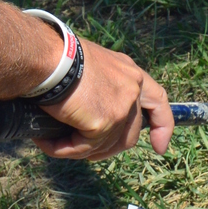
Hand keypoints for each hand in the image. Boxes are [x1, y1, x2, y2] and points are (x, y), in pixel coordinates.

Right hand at [38, 39, 172, 160]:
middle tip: (82, 152)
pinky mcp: (105, 122)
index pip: (157, 101)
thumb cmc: (57, 56)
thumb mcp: (89, 67)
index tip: (160, 147)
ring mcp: (122, 107)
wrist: (46, 57)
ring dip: (77, 149)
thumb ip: (100, 87)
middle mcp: (132, 89)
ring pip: (105, 145)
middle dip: (107, 148)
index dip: (162, 126)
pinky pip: (84, 147)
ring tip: (51, 142)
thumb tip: (86, 110)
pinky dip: (63, 149)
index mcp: (130, 73)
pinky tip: (46, 141)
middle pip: (130, 133)